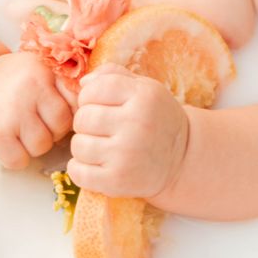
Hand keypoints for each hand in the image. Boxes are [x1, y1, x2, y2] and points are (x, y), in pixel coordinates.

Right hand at [0, 52, 76, 169]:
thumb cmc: (15, 80)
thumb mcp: (41, 69)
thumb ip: (65, 83)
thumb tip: (90, 107)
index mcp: (44, 73)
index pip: (75, 104)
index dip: (70, 113)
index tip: (57, 112)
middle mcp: (28, 91)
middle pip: (60, 127)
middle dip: (53, 130)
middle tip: (38, 122)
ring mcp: (11, 114)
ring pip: (41, 146)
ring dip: (34, 145)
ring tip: (22, 131)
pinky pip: (19, 161)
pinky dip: (16, 158)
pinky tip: (10, 142)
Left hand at [67, 64, 188, 198]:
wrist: (180, 159)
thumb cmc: (154, 118)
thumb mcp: (144, 88)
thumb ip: (113, 75)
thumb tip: (83, 83)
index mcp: (143, 97)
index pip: (95, 89)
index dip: (88, 96)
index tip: (97, 104)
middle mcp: (136, 124)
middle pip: (83, 118)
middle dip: (85, 122)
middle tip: (99, 128)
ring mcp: (126, 155)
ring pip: (78, 145)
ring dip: (83, 145)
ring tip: (99, 145)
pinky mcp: (117, 181)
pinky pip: (77, 173)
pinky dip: (79, 169)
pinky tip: (94, 164)